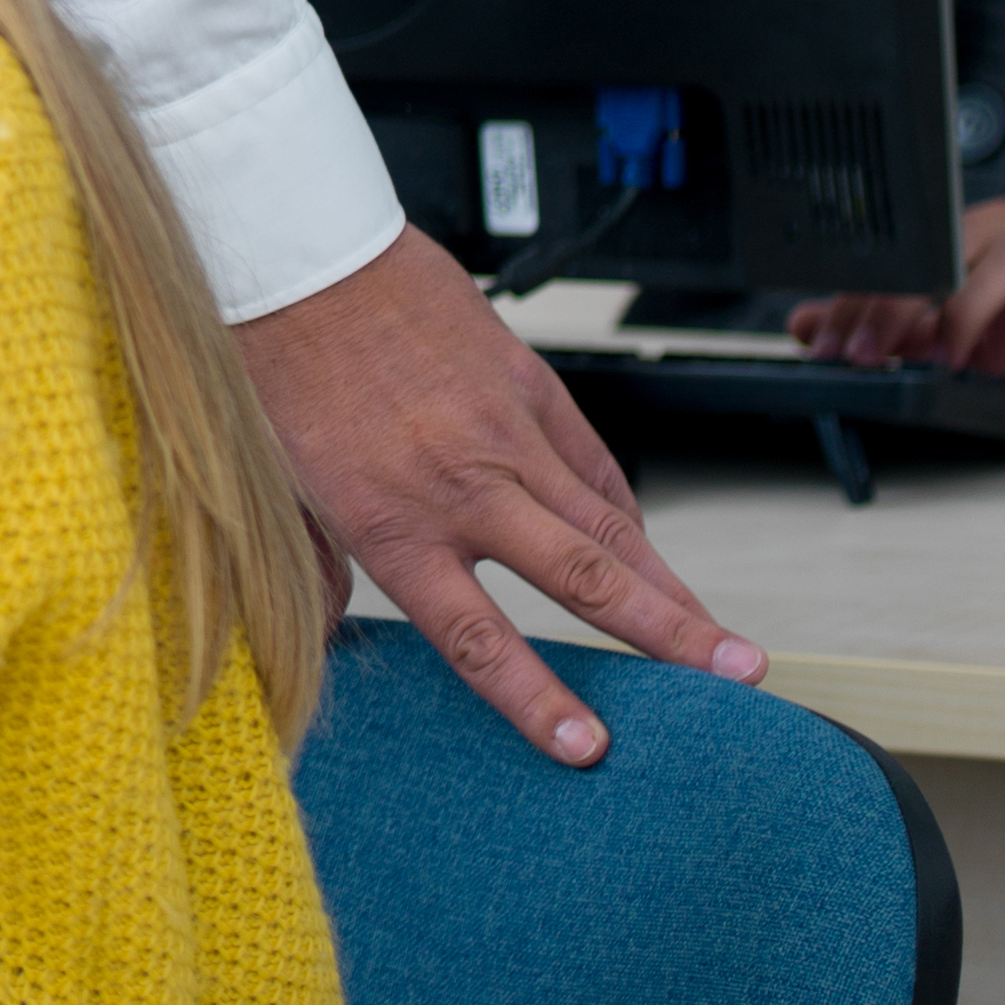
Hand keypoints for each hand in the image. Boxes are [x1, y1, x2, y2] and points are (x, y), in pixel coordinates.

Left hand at [237, 231, 763, 762]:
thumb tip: (313, 638)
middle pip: (584, 579)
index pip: (476, 635)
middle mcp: (461, 486)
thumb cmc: (274, 366)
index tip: (590, 750)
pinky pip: (592, 463)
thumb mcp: (270, 486)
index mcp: (391, 522)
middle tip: (735, 684)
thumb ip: (308, 570)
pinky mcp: (528, 382)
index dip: (536, 700)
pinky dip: (625, 514)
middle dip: (668, 638)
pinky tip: (651, 555)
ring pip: (611, 524)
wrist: (297, 254)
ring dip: (676, 588)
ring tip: (728, 643)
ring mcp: (505, 433)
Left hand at [794, 200, 1004, 418]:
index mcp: (979, 239)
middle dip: (894, 302)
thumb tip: (809, 327)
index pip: (904, 258)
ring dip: (966, 308)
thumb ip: (898, 329)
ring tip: (946, 359)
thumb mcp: (981, 340)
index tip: (825, 345)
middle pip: (944, 249)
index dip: (857, 297)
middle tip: (864, 355)